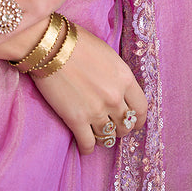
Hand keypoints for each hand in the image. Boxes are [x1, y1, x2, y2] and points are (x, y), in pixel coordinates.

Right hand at [32, 25, 147, 154]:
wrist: (50, 45)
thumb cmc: (77, 42)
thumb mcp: (108, 54)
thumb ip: (117, 76)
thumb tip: (118, 91)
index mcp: (125, 79)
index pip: (141, 109)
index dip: (138, 119)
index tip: (134, 121)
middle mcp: (115, 98)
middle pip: (125, 126)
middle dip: (119, 126)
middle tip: (110, 123)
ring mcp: (96, 111)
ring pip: (107, 137)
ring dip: (103, 135)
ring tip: (96, 131)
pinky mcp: (76, 120)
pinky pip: (87, 144)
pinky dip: (87, 148)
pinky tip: (84, 145)